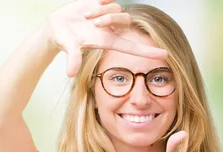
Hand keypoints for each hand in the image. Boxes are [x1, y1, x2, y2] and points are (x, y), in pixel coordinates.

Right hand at [44, 0, 166, 76]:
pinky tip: (89, 7)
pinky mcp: (101, 2)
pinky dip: (101, 1)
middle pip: (125, 20)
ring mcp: (108, 15)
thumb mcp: (69, 48)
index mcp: (109, 41)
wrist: (57, 26)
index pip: (133, 47)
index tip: (165, 55)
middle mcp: (112, 28)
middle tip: (92, 22)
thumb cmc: (65, 40)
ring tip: (85, 16)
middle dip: (110, 18)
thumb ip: (73, 58)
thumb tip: (70, 73)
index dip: (149, 52)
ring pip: (116, 7)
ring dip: (101, 10)